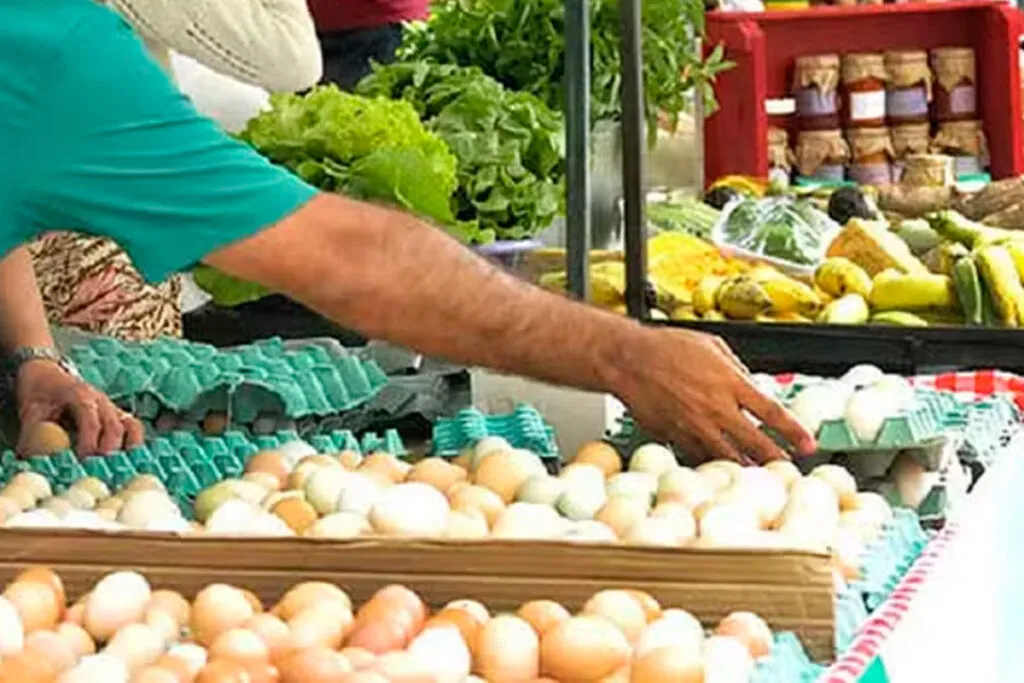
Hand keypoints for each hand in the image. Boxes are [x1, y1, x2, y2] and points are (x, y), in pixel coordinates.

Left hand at [15, 360, 143, 455]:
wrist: (47, 373)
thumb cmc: (39, 392)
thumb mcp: (30, 411)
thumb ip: (32, 434)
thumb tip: (33, 460)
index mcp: (80, 395)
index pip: (91, 421)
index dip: (89, 443)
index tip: (81, 461)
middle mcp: (101, 400)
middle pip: (115, 427)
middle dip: (108, 451)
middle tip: (97, 469)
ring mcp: (112, 407)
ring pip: (131, 426)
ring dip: (127, 448)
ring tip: (118, 466)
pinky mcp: (117, 414)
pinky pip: (133, 428)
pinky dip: (133, 443)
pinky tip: (125, 458)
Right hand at [616, 328, 814, 462]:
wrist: (628, 360)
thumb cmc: (665, 347)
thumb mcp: (712, 345)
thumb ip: (736, 367)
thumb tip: (750, 383)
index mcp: (731, 383)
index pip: (774, 414)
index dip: (795, 432)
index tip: (808, 444)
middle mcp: (717, 409)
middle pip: (757, 444)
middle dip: (777, 459)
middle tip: (788, 468)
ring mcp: (696, 427)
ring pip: (729, 458)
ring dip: (746, 467)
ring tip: (757, 475)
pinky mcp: (676, 437)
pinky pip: (699, 456)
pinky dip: (712, 462)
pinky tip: (718, 466)